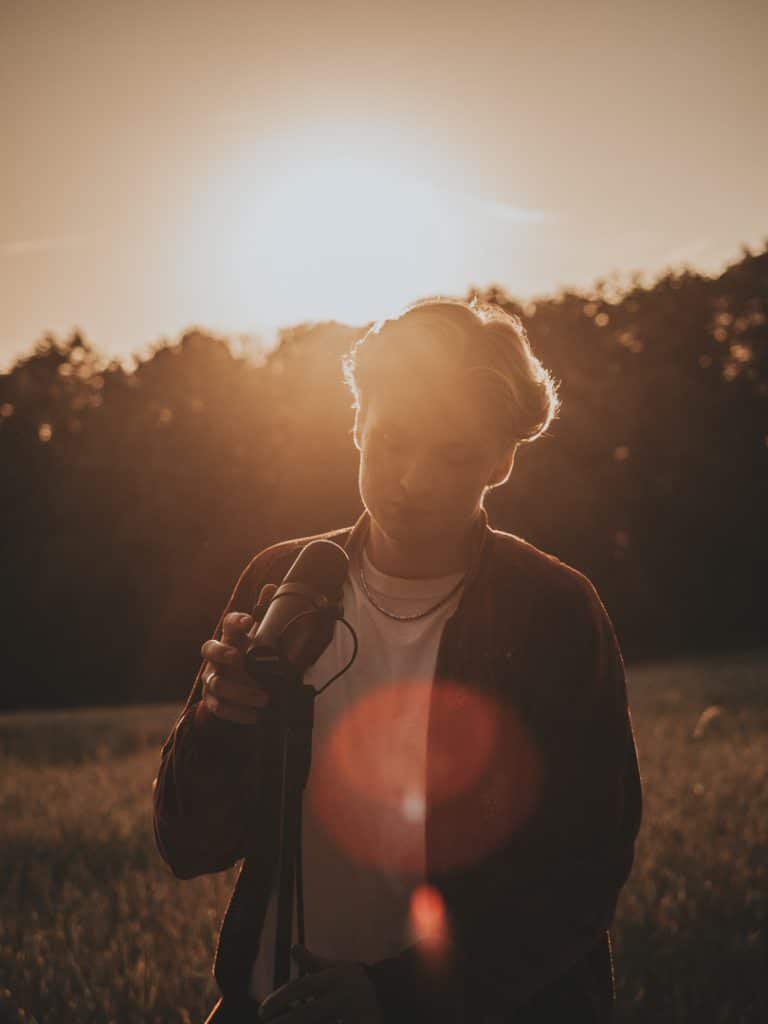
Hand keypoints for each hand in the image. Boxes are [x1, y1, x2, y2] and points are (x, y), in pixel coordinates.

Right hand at [200, 587, 276, 722]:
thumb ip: (266, 615)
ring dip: (239, 691)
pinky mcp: (212, 700)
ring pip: (216, 684)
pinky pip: (219, 708)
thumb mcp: (262, 637)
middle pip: (209, 649)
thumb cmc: (251, 656)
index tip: (249, 620)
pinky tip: (256, 716)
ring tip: (264, 698)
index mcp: (230, 638)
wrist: (237, 687)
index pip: (227, 623)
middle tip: (239, 658)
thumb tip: (273, 587)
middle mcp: (216, 657)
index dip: (235, 620)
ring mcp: (212, 678)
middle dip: (222, 653)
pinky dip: (238, 713)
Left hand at [257, 944, 382, 1023]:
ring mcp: (353, 1015)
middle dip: (286, 1022)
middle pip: (309, 1013)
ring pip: (321, 1023)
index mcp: (334, 978)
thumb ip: (313, 962)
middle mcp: (342, 996)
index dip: (280, 998)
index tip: (262, 1011)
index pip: (303, 986)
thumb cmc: (355, 981)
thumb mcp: (335, 968)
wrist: (392, 993)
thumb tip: (293, 947)